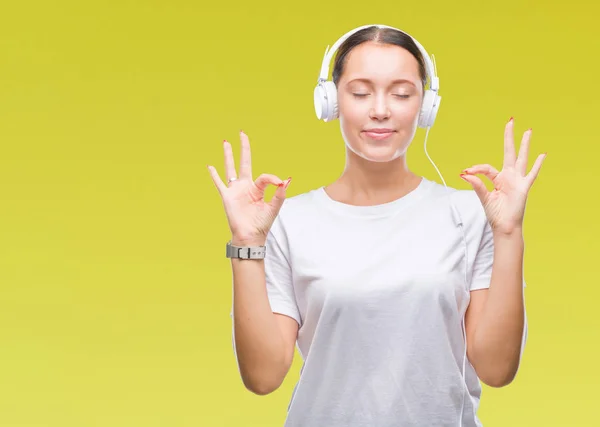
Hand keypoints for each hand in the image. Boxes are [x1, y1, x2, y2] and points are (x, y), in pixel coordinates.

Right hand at [207, 131, 291, 244]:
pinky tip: (210, 166)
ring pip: (230, 169)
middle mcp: (246, 187)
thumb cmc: (262, 224)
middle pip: (244, 162)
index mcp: (258, 189)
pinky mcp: (227, 196)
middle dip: (244, 148)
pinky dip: (214, 175)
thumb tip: (286, 180)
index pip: (264, 176)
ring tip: (226, 142)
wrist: (250, 236)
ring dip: (228, 155)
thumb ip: (280, 194)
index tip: (279, 183)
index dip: (272, 177)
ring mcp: (235, 191)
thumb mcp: (274, 208)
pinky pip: (219, 183)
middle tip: (242, 133)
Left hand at [460, 117, 545, 234]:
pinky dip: (537, 165)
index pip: (486, 167)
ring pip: (522, 158)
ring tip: (528, 131)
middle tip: (510, 121)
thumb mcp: (484, 197)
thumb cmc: (496, 214)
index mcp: (498, 179)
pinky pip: (532, 174)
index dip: (476, 168)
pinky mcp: (524, 187)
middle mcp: (508, 176)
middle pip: (509, 152)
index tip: (466, 172)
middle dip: (509, 137)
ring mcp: (518, 180)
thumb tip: (464, 174)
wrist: (505, 226)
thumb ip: (476, 184)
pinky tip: (542, 155)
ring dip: (524, 145)